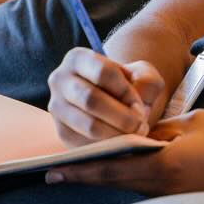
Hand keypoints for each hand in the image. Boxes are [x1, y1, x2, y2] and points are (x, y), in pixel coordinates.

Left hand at [46, 109, 203, 194]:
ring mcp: (176, 198)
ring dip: (112, 175)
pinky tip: (126, 168)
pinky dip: (136, 178)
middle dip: (89, 173)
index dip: (80, 169)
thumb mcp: (194, 125)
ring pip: (134, 185)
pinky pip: (153, 188)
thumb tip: (138, 139)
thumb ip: (160, 132)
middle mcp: (165, 188)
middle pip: (117, 181)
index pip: (111, 168)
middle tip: (56, 171)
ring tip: (85, 165)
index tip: (51, 170)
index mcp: (164, 166)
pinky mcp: (187, 199)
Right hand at [47, 46, 161, 144]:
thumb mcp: (143, 74)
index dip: (126, 91)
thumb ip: (146, 81)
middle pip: (91, 99)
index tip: (140, 105)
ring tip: (135, 134)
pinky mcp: (61, 132)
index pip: (103, 72)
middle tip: (141, 125)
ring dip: (118, 133)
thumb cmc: (129, 85)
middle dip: (122, 116)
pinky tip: (122, 142)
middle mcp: (60, 80)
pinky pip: (85, 143)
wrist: (114, 103)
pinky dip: (108, 145)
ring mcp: (57, 107)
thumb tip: (134, 107)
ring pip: (89, 124)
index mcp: (78, 58)